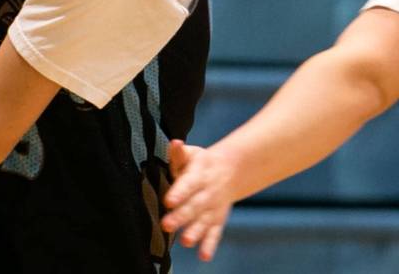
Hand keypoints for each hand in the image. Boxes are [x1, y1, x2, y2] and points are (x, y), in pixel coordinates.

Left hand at [161, 139, 236, 260]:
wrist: (231, 170)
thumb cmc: (203, 163)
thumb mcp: (194, 154)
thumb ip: (180, 153)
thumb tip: (174, 143)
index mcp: (198, 175)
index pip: (188, 184)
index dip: (179, 192)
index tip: (169, 200)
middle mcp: (207, 193)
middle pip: (193, 206)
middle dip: (181, 216)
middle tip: (166, 225)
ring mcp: (213, 208)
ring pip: (204, 221)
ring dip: (195, 232)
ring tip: (185, 241)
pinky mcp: (218, 220)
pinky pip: (215, 233)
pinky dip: (210, 245)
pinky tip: (204, 256)